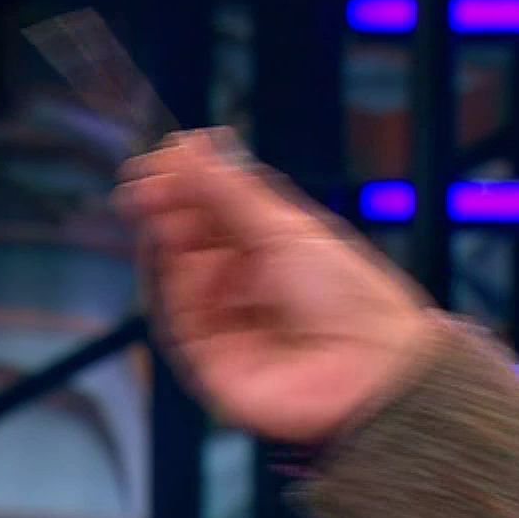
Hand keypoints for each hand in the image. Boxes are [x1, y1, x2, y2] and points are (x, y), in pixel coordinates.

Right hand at [115, 129, 441, 445]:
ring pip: (177, 274)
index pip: (217, 211)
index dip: (188, 185)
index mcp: (272, 252)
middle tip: (148, 181)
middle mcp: (245, 285)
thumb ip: (227, 189)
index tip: (164, 159)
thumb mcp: (284, 229)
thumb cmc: (348, 299)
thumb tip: (190, 144)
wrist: (370, 373)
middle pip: (191, 240)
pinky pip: (173, 316)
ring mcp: (224, 321)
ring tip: (157, 208)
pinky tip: (162, 253)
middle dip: (168, 208)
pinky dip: (164, 283)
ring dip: (164, 240)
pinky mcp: (206, 357)